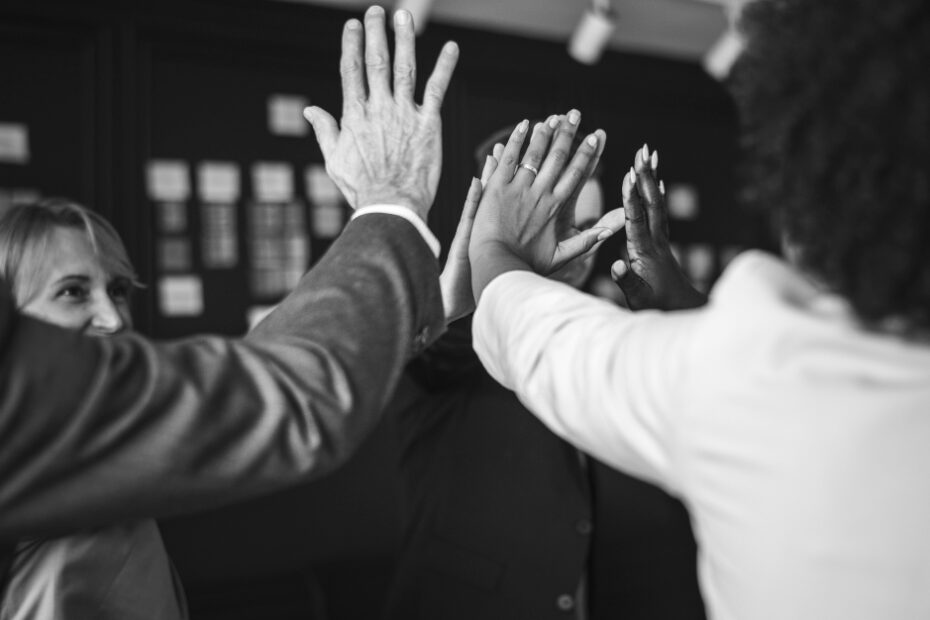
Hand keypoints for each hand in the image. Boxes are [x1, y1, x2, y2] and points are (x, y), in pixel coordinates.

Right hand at [302, 6, 458, 220]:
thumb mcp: (334, 160)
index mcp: (355, 115)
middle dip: (376, 34)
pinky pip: (437, 90)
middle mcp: (379, 108)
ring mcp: (405, 114)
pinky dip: (444, 68)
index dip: (351, 45)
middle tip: (377, 11)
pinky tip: (451, 48)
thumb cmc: (361, 188)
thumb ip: (325, 130)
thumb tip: (309, 111)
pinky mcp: (429, 124)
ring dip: (404, 40)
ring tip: (404, 16)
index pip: (351, 71)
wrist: (391, 206)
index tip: (353, 25)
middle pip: (377, 62)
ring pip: (405, 68)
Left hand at [469, 111, 624, 296]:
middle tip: (576, 114)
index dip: (587, 153)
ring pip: (534, 154)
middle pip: (558, 157)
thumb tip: (613, 230)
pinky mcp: (497, 188)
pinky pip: (509, 159)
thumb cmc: (528, 264)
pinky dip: (516, 141)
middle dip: (568, 133)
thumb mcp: (561, 257)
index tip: (596, 135)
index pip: (577, 173)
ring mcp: (518, 188)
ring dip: (545, 132)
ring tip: (553, 116)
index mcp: (556, 207)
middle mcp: (540, 193)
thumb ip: (586, 241)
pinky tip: (523, 125)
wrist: (498, 264)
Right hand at [611, 144, 706, 309]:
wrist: (682, 312)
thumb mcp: (638, 299)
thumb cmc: (657, 308)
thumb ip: (626, 281)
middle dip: (645, 175)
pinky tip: (658, 182)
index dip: (632, 197)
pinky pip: (659, 212)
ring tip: (649, 155)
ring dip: (651, 178)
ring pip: (657, 203)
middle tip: (643, 150)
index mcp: (644, 252)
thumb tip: (615, 266)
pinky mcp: (662, 244)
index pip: (637, 220)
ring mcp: (661, 241)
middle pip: (651, 203)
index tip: (629, 175)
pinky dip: (657, 194)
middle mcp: (656, 241)